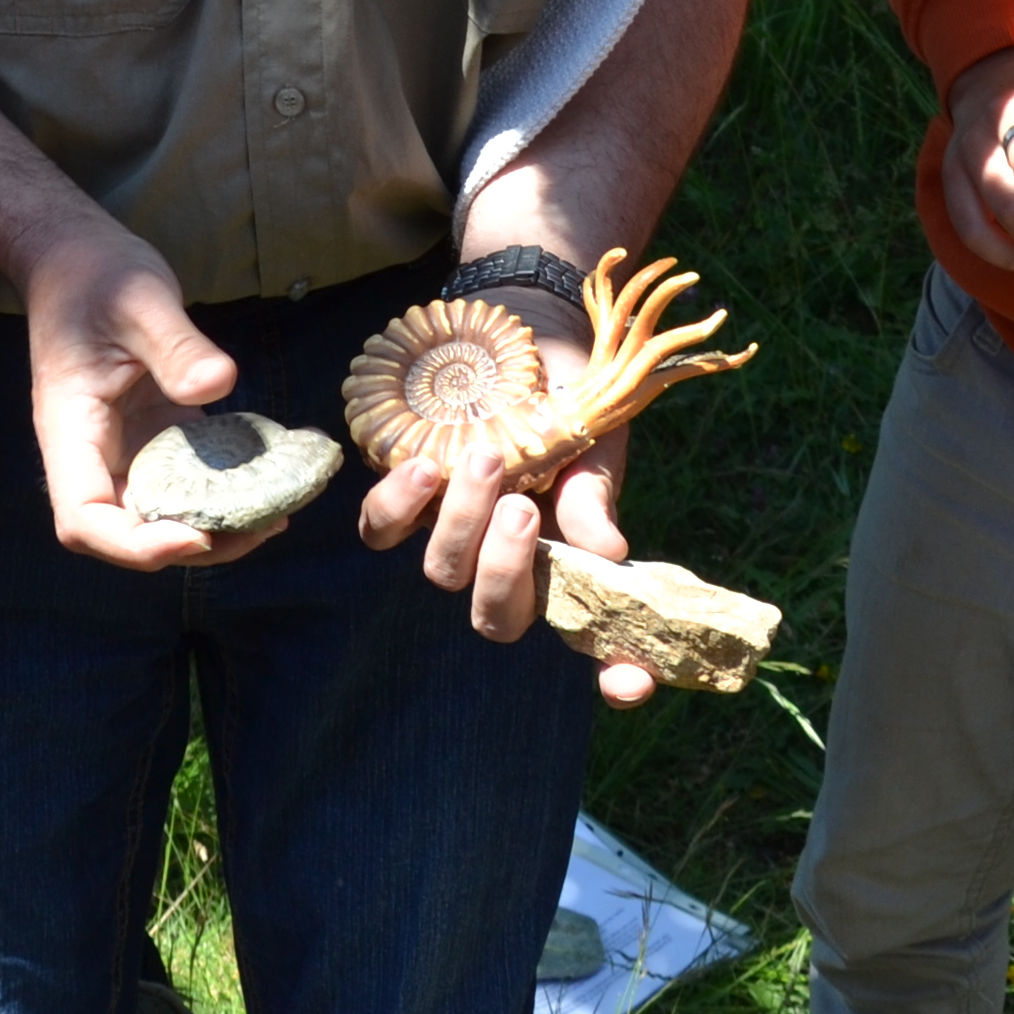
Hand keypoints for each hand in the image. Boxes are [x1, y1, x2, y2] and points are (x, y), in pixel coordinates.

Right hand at [15, 221, 251, 573]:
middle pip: (126, 532)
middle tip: (261, 527)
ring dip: (212, 528)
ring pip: (158, 516)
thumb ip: (177, 345)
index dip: (135, 545)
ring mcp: (123, 447)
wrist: (76, 256)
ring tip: (275, 516)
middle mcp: (92, 452)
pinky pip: (184, 481)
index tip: (196, 534)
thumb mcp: (140, 300)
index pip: (84, 519)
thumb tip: (221, 385)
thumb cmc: (95, 274)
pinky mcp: (153, 435)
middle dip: (190, 545)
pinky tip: (272, 482)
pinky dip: (223, 492)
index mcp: (71, 430)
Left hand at [356, 293, 660, 708]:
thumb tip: (608, 554)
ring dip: (460, 524)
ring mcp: (454, 532)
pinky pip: (381, 529)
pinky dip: (396, 505)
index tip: (631, 684)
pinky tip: (423, 465)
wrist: (530, 329)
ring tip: (486, 458)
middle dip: (505, 572)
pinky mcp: (409, 496)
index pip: (596, 641)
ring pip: (442, 572)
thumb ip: (593, 496)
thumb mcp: (594, 443)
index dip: (615, 674)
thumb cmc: (572, 397)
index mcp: (568, 563)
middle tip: (524, 505)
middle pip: (498, 618)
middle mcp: (508, 561)